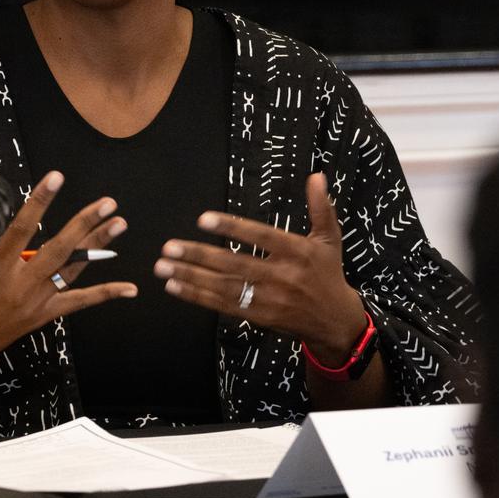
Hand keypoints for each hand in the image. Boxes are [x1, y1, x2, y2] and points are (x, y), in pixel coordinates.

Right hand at [0, 171, 133, 364]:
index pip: (22, 227)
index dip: (40, 202)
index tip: (56, 178)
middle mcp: (21, 281)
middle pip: (59, 248)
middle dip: (86, 223)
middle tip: (108, 204)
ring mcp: (37, 299)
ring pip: (73, 269)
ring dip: (98, 245)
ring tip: (118, 223)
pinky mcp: (46, 315)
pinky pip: (80, 302)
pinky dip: (106, 293)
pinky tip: (130, 288)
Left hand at [153, 172, 365, 363]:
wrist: (335, 321)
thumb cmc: (327, 273)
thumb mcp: (329, 239)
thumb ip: (320, 207)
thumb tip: (316, 176)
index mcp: (298, 253)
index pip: (261, 237)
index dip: (233, 227)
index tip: (203, 219)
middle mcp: (281, 277)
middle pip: (235, 265)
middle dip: (199, 256)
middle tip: (169, 247)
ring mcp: (268, 299)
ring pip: (224, 287)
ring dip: (190, 277)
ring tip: (163, 266)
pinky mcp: (258, 316)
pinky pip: (223, 305)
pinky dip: (197, 296)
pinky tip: (175, 286)